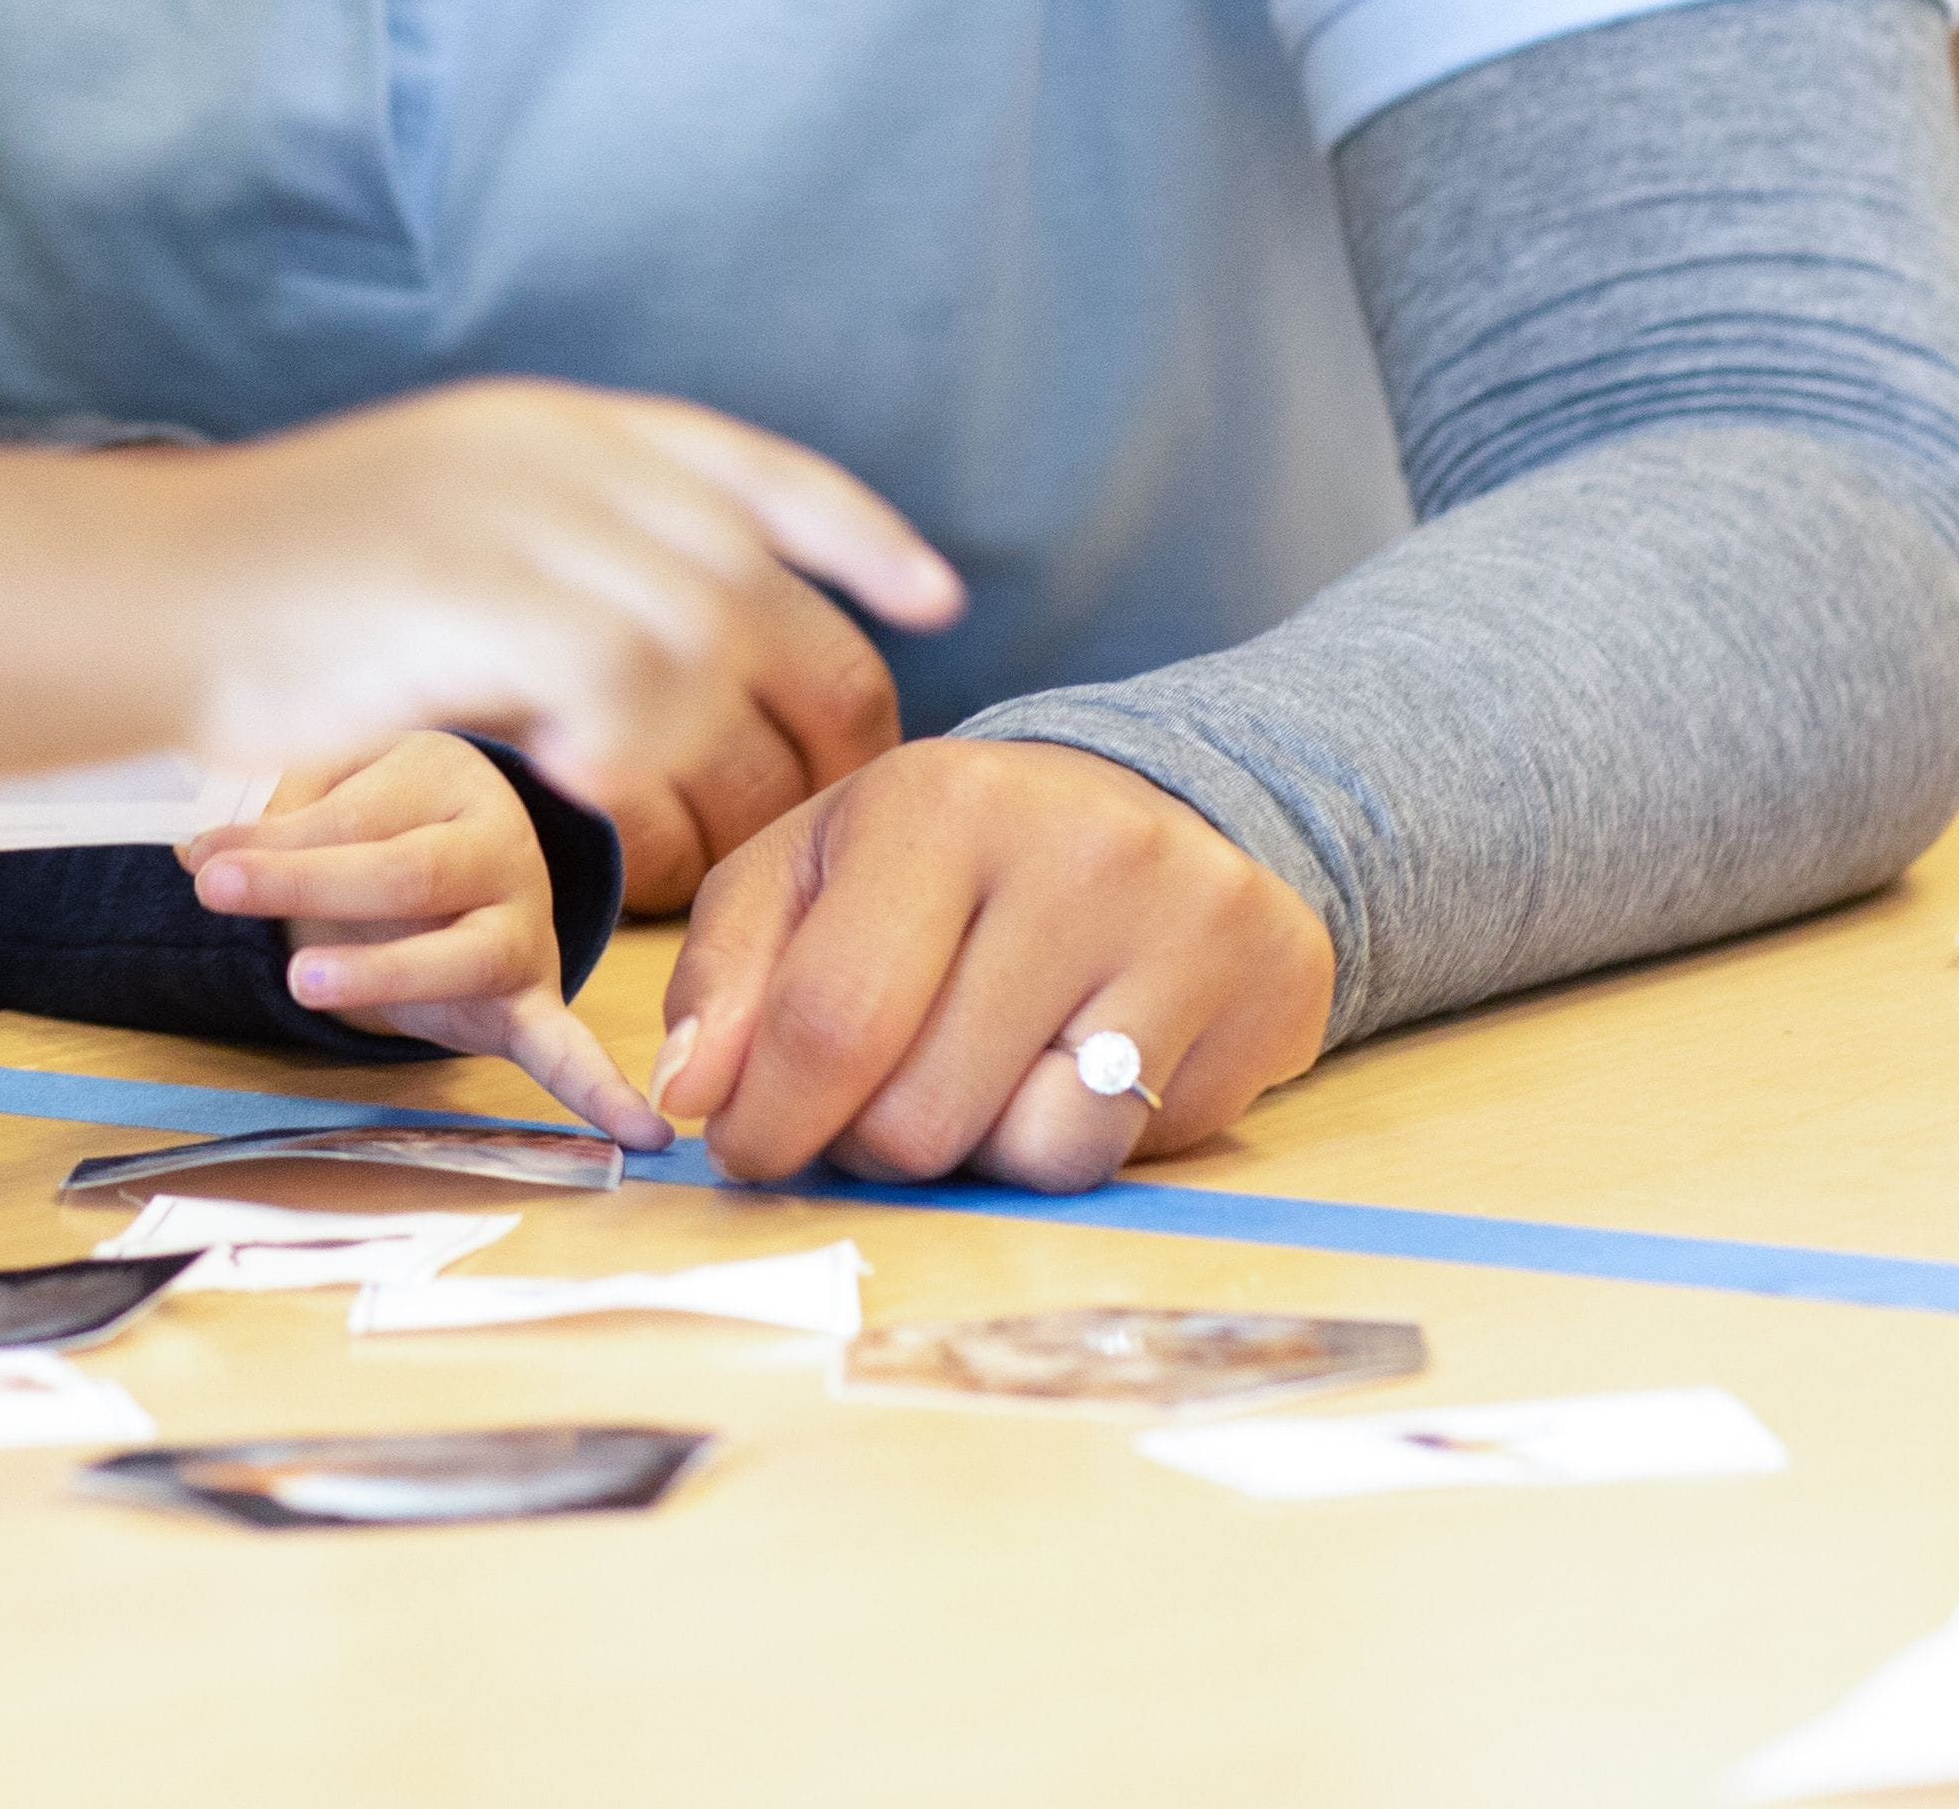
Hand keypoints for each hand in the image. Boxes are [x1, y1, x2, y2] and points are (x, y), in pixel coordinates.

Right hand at [182, 381, 959, 900]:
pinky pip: (632, 709)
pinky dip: (633, 770)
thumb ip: (569, 540)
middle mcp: (566, 463)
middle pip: (762, 586)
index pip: (759, 469)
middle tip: (827, 799)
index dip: (859, 534)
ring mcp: (533, 527)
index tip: (935, 598)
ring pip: (709, 659)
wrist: (152, 592)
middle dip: (821, 704)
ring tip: (682, 843)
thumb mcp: (450, 510)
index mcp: (560, 428)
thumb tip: (687, 611)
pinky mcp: (499, 609)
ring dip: (718, 767)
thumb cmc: (283, 582)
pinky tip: (592, 805)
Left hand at [185, 733, 649, 1141]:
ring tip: (302, 984)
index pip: (357, 815)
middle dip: (309, 885)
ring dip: (382, 972)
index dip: (277, 841)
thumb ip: (277, 823)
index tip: (200, 864)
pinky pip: (567, 1046)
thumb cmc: (390, 811)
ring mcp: (524, 929)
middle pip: (405, 873)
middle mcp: (502, 850)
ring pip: (461, 955)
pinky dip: (599, 1091)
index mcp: (449, 779)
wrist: (478, 832)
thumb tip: (196, 858)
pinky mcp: (531, 1000)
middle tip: (219, 892)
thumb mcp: (337, 788)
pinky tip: (638, 1132)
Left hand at [645, 739, 1332, 1189]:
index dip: (769, 1118)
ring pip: (1032, 1155)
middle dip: (865, 1143)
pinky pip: (1125, 1157)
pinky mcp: (1270, 988)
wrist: (1145, 805)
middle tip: (868, 1103)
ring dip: (971, 1154)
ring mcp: (1190, 922)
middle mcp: (1079, 851)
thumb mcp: (809, 869)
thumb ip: (726, 974)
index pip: (831, 1020)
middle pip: (923, 1112)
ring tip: (969, 1076)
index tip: (746, 1146)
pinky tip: (1061, 1071)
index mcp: (938, 802)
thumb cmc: (945, 854)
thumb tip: (688, 1093)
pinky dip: (1064, 1145)